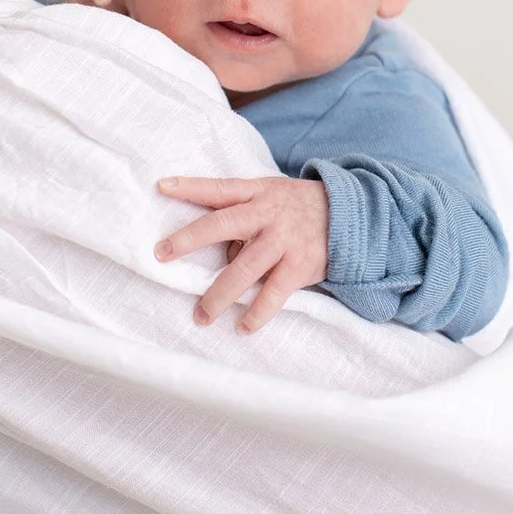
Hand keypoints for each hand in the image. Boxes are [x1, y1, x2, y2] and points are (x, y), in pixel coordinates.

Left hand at [155, 175, 329, 332]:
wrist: (350, 215)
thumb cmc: (299, 207)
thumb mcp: (272, 196)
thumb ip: (244, 216)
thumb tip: (220, 253)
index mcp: (257, 193)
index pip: (219, 187)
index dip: (190, 186)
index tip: (162, 186)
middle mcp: (267, 214)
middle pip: (222, 224)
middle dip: (189, 239)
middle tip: (161, 254)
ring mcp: (283, 240)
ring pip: (243, 268)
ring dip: (219, 294)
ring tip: (201, 315)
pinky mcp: (299, 266)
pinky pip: (273, 293)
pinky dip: (257, 312)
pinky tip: (243, 327)